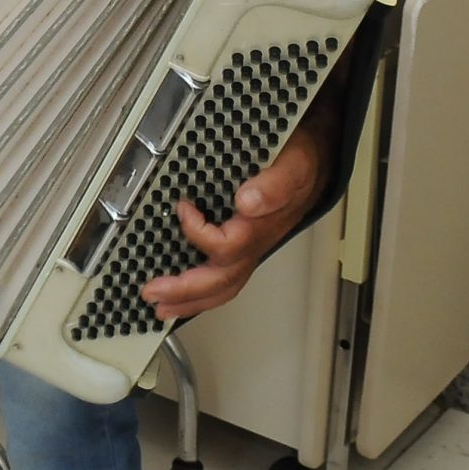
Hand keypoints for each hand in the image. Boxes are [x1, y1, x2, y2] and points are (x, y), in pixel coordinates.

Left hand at [140, 117, 328, 320]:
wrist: (316, 162)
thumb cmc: (301, 163)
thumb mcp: (293, 164)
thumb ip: (275, 184)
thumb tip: (247, 202)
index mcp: (261, 227)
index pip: (227, 247)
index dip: (200, 233)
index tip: (184, 207)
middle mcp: (255, 244)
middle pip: (221, 280)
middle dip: (185, 291)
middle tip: (152, 294)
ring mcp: (251, 249)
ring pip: (223, 286)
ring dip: (191, 300)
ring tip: (162, 308)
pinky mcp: (244, 246)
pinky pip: (224, 278)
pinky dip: (201, 291)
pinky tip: (182, 294)